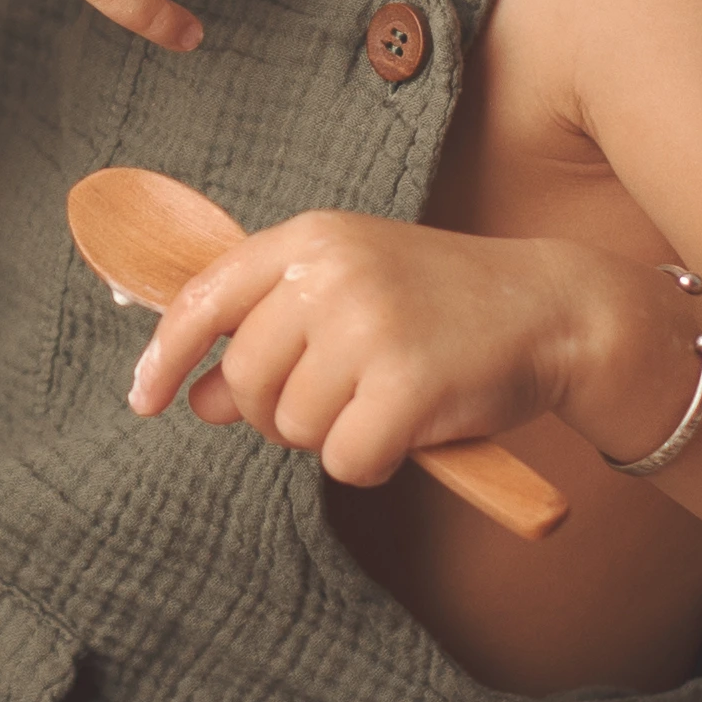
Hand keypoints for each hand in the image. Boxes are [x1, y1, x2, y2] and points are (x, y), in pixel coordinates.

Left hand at [127, 212, 637, 487]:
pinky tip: (409, 429)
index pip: (203, 297)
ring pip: (293, 427)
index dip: (164, 355)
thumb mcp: (350, 295)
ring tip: (384, 401)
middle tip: (328, 407)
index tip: (146, 398)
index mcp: (311, 238)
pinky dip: (372, 463)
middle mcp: (331, 274)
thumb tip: (198, 396)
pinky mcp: (406, 386)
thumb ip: (271, 334)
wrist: (554, 309)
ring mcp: (368, 327)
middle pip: (244, 379)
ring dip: (333, 435)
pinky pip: (345, 460)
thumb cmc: (444, 306)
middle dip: (273, 414)